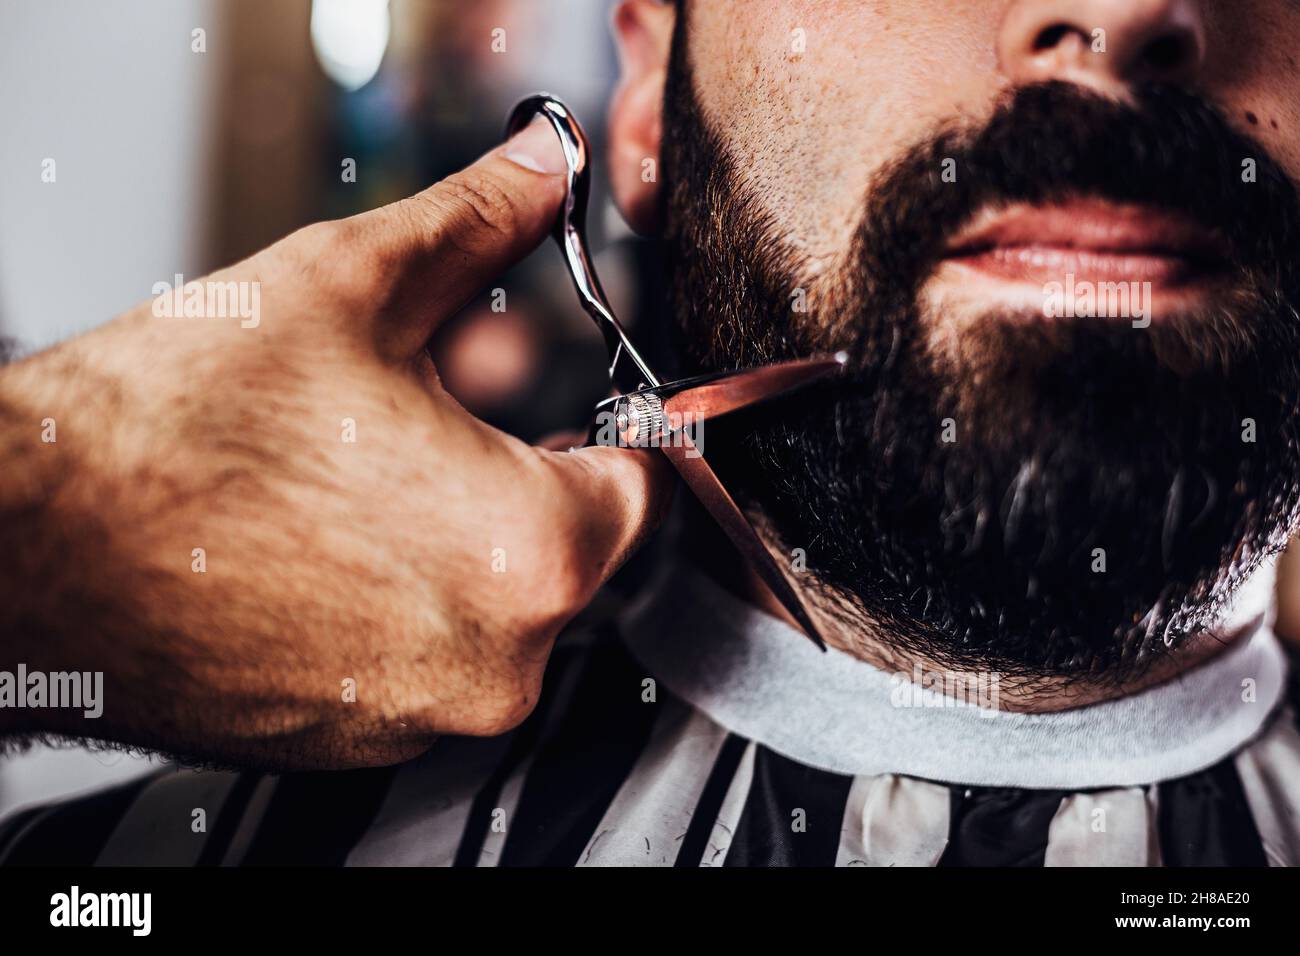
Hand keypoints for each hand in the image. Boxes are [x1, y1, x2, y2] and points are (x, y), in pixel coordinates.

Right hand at [0, 120, 670, 768]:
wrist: (29, 550)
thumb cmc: (174, 436)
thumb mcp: (351, 286)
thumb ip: (478, 224)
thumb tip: (539, 175)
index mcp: (532, 550)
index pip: (641, 483)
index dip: (605, 426)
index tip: (568, 405)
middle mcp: (499, 660)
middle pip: (568, 548)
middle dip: (516, 476)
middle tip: (435, 423)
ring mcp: (426, 715)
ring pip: (493, 606)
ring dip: (453, 539)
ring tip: (361, 481)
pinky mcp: (361, 744)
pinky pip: (427, 661)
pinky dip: (400, 605)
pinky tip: (324, 547)